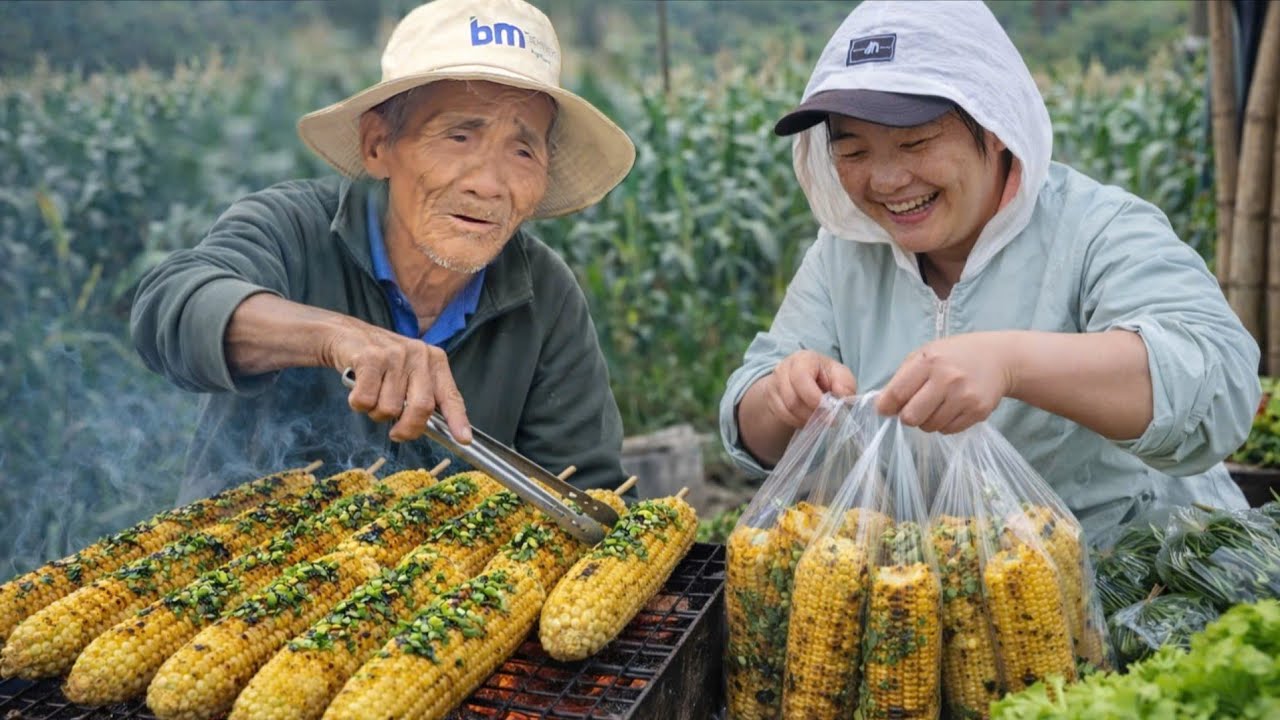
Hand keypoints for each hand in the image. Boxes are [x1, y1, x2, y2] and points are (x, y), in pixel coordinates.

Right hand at [325, 319, 470, 443]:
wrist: (347, 334)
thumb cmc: (381, 361)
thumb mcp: (410, 372)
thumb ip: (422, 395)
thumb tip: (427, 427)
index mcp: (434, 360)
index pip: (450, 395)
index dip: (457, 419)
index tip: (464, 439)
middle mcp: (419, 355)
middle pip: (421, 407)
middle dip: (408, 428)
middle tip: (396, 433)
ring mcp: (395, 355)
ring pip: (390, 408)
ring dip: (376, 412)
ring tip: (372, 395)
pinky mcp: (370, 358)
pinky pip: (366, 400)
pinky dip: (358, 404)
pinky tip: (358, 388)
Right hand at [760, 350, 857, 428]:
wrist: (807, 380)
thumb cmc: (826, 377)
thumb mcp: (841, 375)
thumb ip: (845, 384)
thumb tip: (842, 396)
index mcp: (802, 359)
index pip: (801, 378)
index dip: (814, 398)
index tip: (830, 412)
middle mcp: (783, 369)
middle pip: (792, 399)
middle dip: (813, 413)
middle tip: (828, 420)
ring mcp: (774, 384)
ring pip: (787, 410)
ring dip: (806, 419)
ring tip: (820, 419)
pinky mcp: (770, 399)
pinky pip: (783, 416)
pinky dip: (798, 422)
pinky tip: (809, 419)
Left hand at [875, 332, 1016, 432]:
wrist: (999, 358)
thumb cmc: (954, 356)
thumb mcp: (925, 354)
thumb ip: (902, 378)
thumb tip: (883, 406)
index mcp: (929, 361)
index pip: (897, 394)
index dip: (886, 406)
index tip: (885, 409)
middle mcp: (947, 378)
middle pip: (911, 417)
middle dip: (907, 416)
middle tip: (914, 407)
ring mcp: (964, 396)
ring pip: (929, 427)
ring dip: (927, 420)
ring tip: (937, 404)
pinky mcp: (978, 411)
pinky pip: (948, 431)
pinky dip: (944, 424)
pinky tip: (951, 408)